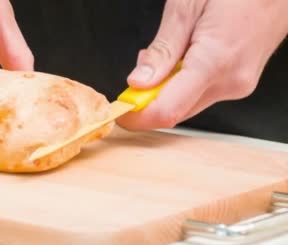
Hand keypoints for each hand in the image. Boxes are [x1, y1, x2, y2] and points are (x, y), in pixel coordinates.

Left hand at [117, 0, 287, 130]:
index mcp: (214, 63)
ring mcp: (239, 84)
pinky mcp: (241, 81)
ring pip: (188, 103)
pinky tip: (184, 57)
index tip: (119, 111)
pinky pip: (202, 92)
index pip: (166, 111)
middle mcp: (230, 82)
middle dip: (149, 98)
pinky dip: (184, 82)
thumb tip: (138, 82)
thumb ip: (163, 50)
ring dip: (166, 88)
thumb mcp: (188, 7)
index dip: (137, 117)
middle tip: (140, 68)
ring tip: (168, 51)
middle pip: (175, 110)